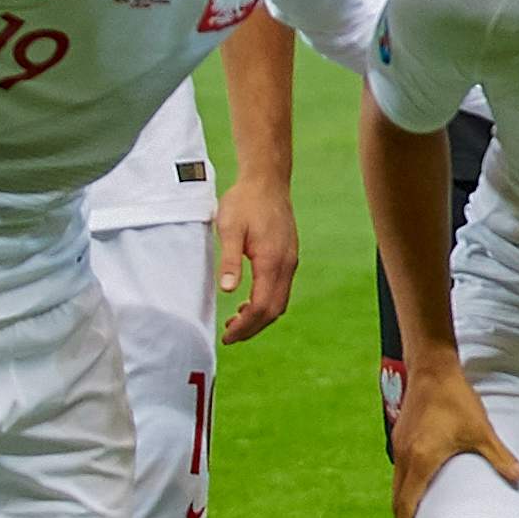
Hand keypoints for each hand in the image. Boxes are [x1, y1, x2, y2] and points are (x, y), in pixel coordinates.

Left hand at [214, 176, 300, 344]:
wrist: (267, 181)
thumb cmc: (245, 202)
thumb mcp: (230, 228)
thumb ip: (230, 260)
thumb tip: (229, 291)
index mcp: (272, 261)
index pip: (263, 306)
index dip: (246, 326)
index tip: (228, 336)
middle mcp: (287, 265)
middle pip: (275, 310)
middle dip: (253, 328)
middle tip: (230, 336)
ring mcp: (290, 261)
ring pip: (280, 301)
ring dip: (260, 317)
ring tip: (236, 322)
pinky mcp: (288, 257)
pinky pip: (281, 289)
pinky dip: (267, 303)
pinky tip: (249, 301)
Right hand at [387, 358, 518, 517]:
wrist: (432, 370)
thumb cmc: (457, 401)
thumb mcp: (482, 431)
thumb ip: (500, 457)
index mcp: (421, 460)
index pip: (409, 503)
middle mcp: (404, 457)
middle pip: (398, 498)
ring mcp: (399, 446)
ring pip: (396, 484)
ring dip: (401, 504)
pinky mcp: (400, 437)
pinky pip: (398, 470)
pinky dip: (402, 486)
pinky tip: (413, 489)